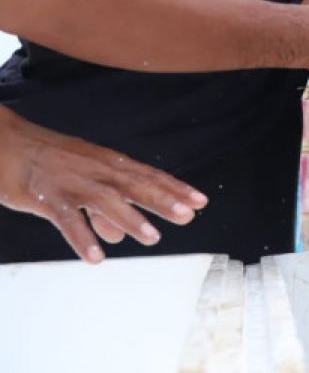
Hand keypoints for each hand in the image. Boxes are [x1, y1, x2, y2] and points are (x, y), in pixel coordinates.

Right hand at [0, 105, 206, 262]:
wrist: (4, 142)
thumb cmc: (47, 161)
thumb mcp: (81, 180)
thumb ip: (102, 210)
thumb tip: (120, 236)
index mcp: (107, 163)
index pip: (148, 176)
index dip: (175, 188)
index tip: (200, 201)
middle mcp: (95, 169)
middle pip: (135, 184)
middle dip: (163, 200)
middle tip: (188, 215)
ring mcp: (71, 182)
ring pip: (105, 199)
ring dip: (130, 218)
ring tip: (152, 237)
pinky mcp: (45, 196)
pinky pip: (66, 218)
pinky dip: (81, 237)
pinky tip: (96, 256)